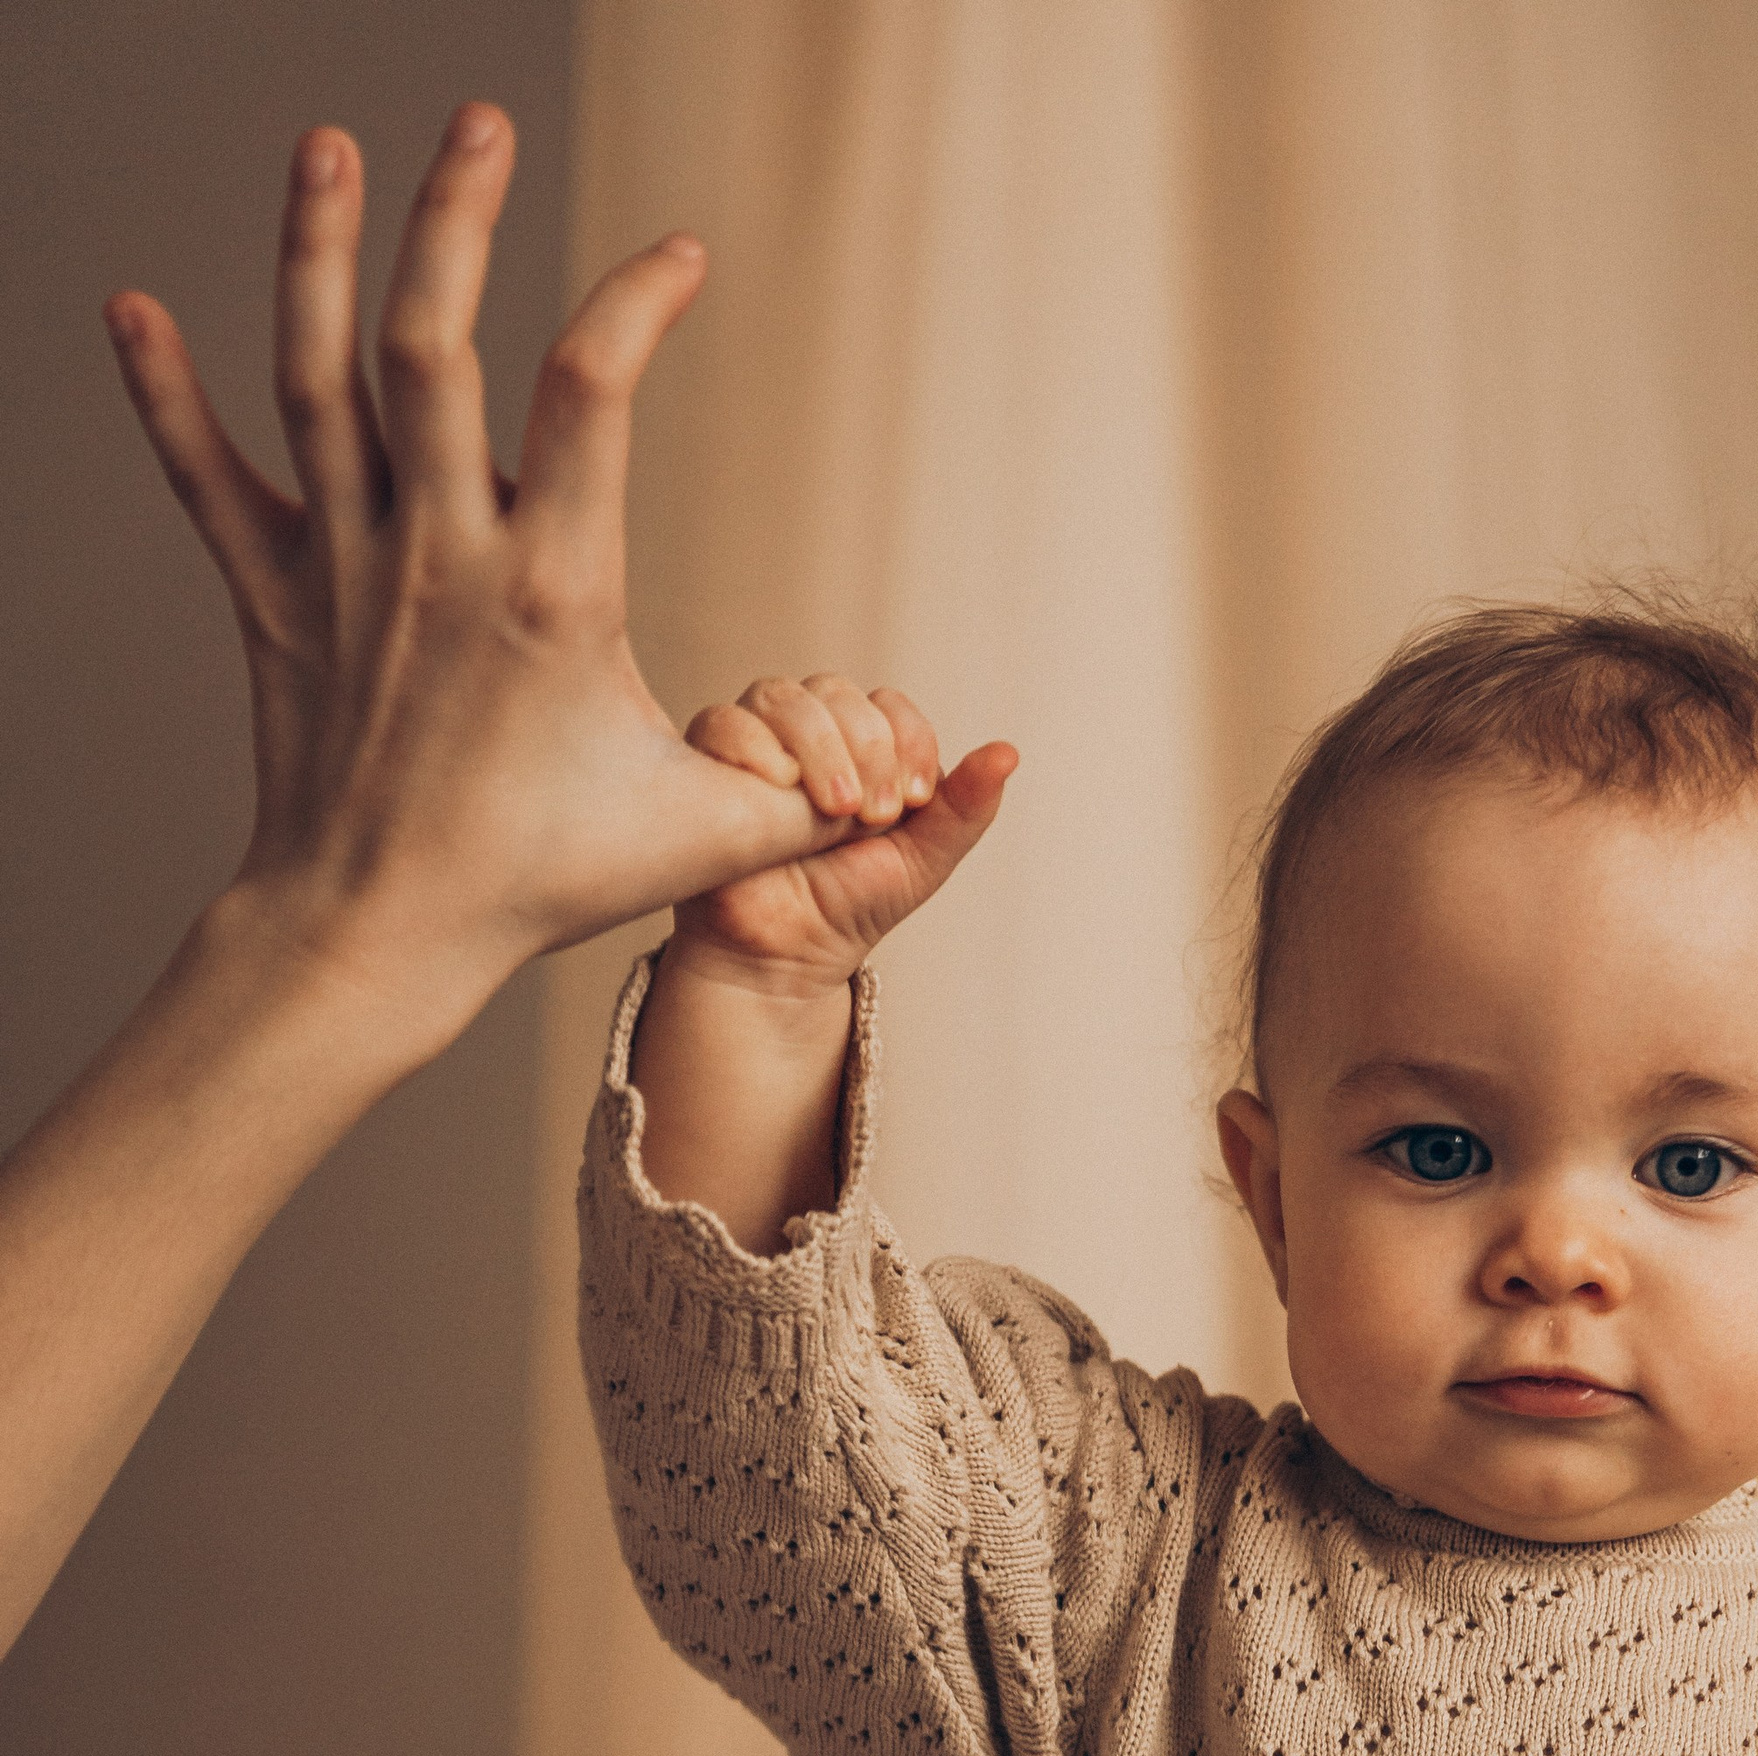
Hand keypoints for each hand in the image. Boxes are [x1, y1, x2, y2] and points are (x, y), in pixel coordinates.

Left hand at [107, 103, 849, 1061]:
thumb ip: (808, 796)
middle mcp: (438, 555)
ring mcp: (345, 564)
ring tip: (334, 147)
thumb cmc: (539, 885)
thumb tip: (926, 782)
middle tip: (484, 119)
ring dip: (319, 249)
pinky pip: (206, 473)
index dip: (639, 301)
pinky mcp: (273, 592)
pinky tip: (129, 310)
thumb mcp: (698, 837)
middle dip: (457, 214)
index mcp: (550, 591)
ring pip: (318, 371)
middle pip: (431, 339)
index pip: (593, 393)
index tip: (680, 258)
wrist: (375, 932)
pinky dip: (162, 392)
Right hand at [670, 670, 1015, 988]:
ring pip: (782, 697)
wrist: (786, 958)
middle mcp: (808, 735)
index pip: (888, 706)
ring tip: (836, 810)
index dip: (907, 742)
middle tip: (876, 814)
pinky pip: (723, 722)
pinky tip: (781, 789)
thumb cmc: (851, 907)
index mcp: (862, 748)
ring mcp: (757, 745)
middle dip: (867, 747)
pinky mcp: (708, 763)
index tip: (914, 802)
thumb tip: (1008, 752)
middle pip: (835, 692)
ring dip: (819, 745)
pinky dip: (755, 746)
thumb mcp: (923, 861)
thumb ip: (965, 808)